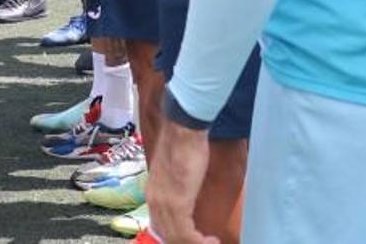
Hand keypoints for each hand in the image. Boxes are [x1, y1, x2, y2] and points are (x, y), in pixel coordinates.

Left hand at [147, 121, 217, 243]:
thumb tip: (187, 198)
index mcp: (153, 194)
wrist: (183, 131)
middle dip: (187, 242)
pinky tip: (212, 239)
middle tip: (206, 242)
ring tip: (212, 242)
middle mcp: (154, 201)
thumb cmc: (184, 146)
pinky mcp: (177, 203)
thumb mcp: (177, 173)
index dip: (177, 236)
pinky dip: (199, 241)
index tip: (195, 238)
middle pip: (167, 235)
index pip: (160, 225)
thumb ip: (177, 189)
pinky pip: (185, 234)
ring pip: (176, 237)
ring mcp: (164, 203)